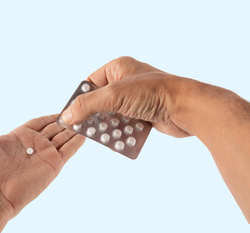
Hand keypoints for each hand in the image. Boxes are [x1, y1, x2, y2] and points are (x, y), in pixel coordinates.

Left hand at [0, 114, 84, 215]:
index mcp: (20, 137)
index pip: (39, 122)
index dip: (50, 116)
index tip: (62, 110)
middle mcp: (34, 145)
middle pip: (54, 129)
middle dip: (65, 121)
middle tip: (78, 111)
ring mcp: (45, 155)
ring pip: (64, 138)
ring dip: (74, 129)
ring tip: (86, 119)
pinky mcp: (54, 165)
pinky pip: (69, 150)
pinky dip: (78, 142)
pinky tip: (85, 133)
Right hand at [60, 56, 191, 136]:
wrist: (186, 108)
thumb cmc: (153, 92)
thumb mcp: (113, 96)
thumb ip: (87, 105)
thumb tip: (67, 116)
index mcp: (118, 68)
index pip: (90, 83)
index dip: (80, 99)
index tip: (71, 115)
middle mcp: (126, 81)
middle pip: (100, 101)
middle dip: (95, 117)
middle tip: (88, 130)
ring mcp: (136, 98)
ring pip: (113, 115)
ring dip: (110, 128)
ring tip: (108, 138)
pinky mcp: (144, 113)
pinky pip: (126, 124)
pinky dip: (123, 133)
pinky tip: (122, 141)